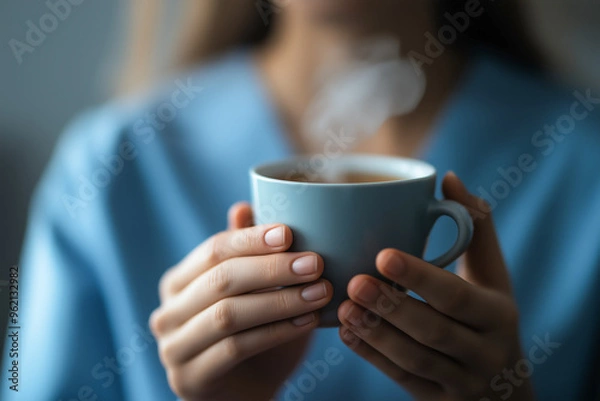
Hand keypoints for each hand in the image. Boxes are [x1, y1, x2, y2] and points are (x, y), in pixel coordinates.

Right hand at [150, 203, 332, 400]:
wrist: (244, 392)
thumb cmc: (252, 333)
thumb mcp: (252, 290)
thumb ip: (246, 253)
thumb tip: (244, 206)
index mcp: (178, 282)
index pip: (213, 250)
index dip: (251, 239)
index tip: (290, 233)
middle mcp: (168, 312)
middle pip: (220, 279)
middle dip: (271, 268)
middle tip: (314, 263)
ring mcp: (174, 348)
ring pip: (228, 315)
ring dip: (279, 301)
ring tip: (319, 291)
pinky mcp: (190, 379)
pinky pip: (236, 349)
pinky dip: (275, 332)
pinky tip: (306, 322)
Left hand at [337, 173, 534, 400]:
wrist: (505, 386)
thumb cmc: (489, 313)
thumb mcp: (492, 275)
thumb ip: (475, 227)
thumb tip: (447, 178)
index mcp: (497, 313)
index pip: (456, 295)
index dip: (420, 276)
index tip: (382, 253)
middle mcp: (485, 351)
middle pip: (433, 330)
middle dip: (391, 306)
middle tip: (354, 281)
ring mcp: (462, 381)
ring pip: (414, 359)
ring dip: (375, 333)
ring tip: (343, 307)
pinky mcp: (439, 400)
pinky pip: (403, 379)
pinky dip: (372, 357)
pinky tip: (346, 333)